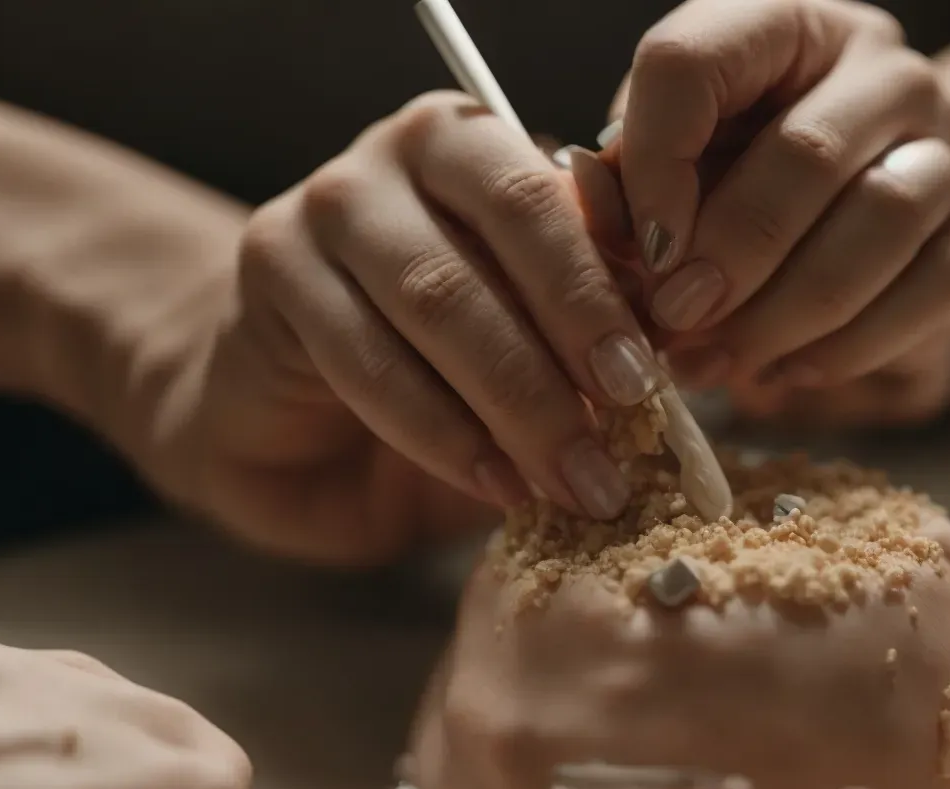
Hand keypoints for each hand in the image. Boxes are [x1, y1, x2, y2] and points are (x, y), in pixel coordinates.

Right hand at [130, 92, 673, 566]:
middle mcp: (402, 151)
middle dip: (578, 332)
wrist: (276, 411)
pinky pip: (372, 360)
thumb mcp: (519, 345)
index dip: (615, 281)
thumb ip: (582, 332)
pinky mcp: (273, 271)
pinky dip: (445, 434)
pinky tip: (496, 484)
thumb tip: (676, 360)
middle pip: (510, 223)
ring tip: (573, 480)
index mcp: (482, 144)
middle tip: (628, 423)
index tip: (659, 370)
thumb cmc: (425, 372)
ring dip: (520, 400)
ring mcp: (329, 204)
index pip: (562, 190)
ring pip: (442, 296)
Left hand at [602, 0, 949, 417]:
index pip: (697, 59)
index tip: (636, 248)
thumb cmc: (736, 179)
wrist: (863, 209)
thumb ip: (627, 187)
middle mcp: (880, 69)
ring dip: (787, 310)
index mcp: (781, 21)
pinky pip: (935, 290)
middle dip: (731, 253)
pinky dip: (850, 346)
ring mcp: (946, 148)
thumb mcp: (669, 165)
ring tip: (721, 358)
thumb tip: (594, 228)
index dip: (654, 161)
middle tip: (676, 319)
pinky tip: (786, 369)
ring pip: (884, 222)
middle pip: (810, 152)